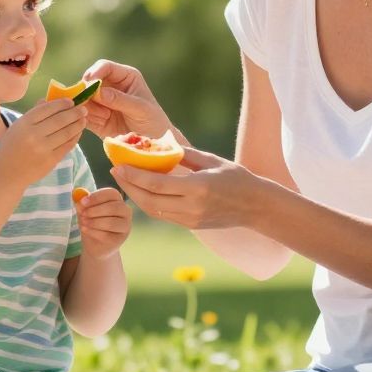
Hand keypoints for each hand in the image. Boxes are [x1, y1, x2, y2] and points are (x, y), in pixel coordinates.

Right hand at [0, 98, 85, 185]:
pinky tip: (78, 132)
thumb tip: (49, 101)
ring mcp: (43, 148)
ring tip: (84, 119)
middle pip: (59, 120)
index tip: (71, 101)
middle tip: (83, 109)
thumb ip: (33, 114)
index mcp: (24, 123)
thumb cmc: (11, 147)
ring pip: (66, 133)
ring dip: (77, 125)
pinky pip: (67, 146)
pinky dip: (74, 138)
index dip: (61, 104)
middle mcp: (34, 135)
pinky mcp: (51, 160)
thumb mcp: (18, 127)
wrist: (8, 173)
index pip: (47, 109)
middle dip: (74, 113)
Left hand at [74, 187, 130, 257]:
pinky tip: (85, 230)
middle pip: (114, 207)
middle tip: (83, 214)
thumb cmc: (91, 222)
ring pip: (111, 222)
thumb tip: (78, 198)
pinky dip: (93, 232)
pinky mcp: (120, 239)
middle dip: (95, 210)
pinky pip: (107, 235)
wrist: (94, 243)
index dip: (97, 197)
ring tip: (83, 223)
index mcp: (117, 200)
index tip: (83, 201)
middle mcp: (125, 211)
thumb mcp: (84, 211)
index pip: (111, 193)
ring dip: (94, 222)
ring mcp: (125, 226)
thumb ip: (82, 204)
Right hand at [81, 60, 174, 139]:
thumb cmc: (152, 120)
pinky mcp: (96, 116)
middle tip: (97, 107)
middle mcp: (111, 86)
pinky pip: (83, 113)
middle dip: (89, 93)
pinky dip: (87, 118)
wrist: (152, 142)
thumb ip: (120, 99)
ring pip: (84, 98)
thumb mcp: (140, 109)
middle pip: (89, 81)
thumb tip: (98, 92)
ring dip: (90, 108)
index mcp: (125, 76)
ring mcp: (102, 101)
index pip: (105, 67)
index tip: (89, 83)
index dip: (95, 72)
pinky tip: (102, 123)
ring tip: (106, 117)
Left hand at [109, 147, 263, 229]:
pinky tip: (141, 191)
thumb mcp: (212, 160)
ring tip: (124, 181)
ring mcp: (190, 219)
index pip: (157, 184)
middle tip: (115, 171)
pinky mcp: (190, 226)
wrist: (255, 207)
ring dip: (136, 196)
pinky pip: (163, 215)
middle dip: (129, 187)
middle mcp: (192, 207)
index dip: (134, 176)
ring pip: (153, 211)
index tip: (118, 165)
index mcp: (198, 188)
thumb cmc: (236, 177)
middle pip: (149, 201)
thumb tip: (160, 145)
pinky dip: (148, 203)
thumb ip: (185, 154)